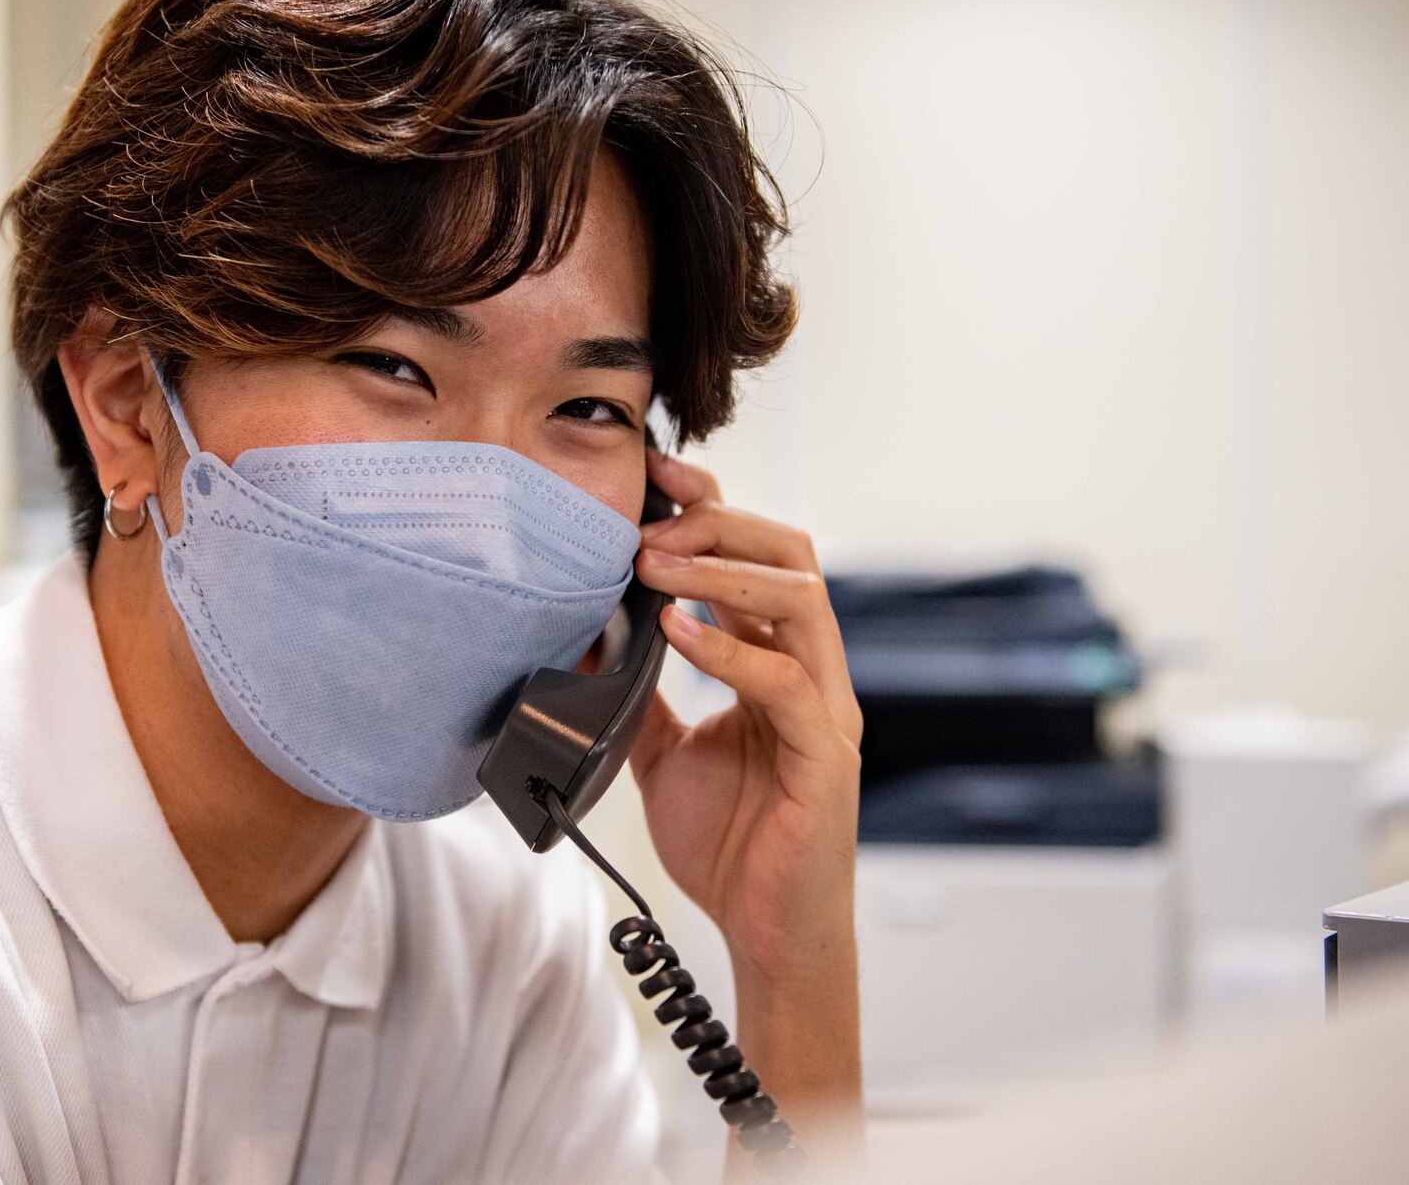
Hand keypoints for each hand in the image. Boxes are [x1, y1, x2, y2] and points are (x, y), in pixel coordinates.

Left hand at [627, 449, 862, 979]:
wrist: (765, 933)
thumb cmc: (728, 842)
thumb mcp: (660, 752)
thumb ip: (637, 693)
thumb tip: (583, 638)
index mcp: (779, 661)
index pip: (757, 557)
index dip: (711, 509)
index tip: (655, 476)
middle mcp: (812, 672)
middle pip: (790, 555)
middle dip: (720, 523)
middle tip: (649, 519)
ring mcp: (825, 711)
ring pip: (800, 601)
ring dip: (722, 573)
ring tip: (654, 564)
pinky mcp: (825, 756)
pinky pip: (785, 681)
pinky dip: (728, 647)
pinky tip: (675, 632)